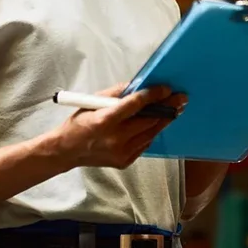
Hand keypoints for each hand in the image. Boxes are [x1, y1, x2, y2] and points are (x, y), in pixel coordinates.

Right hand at [56, 83, 185, 168]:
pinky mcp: (125, 161)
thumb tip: (139, 85)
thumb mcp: (92, 101)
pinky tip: (156, 124)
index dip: (153, 95)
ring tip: (175, 109)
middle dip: (166, 108)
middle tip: (181, 98)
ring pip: (151, 133)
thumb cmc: (79, 123)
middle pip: (149, 121)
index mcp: (105, 120)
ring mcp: (121, 153)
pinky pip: (145, 144)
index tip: (167, 89)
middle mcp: (115, 138)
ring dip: (163, 120)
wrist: (67, 151)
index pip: (135, 105)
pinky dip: (151, 133)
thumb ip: (116, 94)